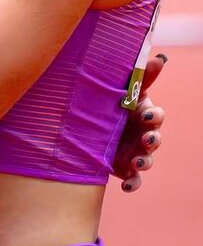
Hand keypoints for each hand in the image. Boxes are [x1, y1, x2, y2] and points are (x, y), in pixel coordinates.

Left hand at [113, 54, 166, 191]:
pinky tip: (126, 187)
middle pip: (155, 139)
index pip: (156, 115)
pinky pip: (134, 180)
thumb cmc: (108, 104)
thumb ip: (141, 76)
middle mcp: (142, 134)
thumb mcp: (121, 90)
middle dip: (153, 140)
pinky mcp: (125, 169)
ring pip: (147, 160)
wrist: (84, 127)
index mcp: (142, 114)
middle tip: (146, 140)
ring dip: (144, 162)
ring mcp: (135, 153)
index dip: (155, 116)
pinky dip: (132, 184)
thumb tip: (161, 58)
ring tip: (137, 163)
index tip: (146, 116)